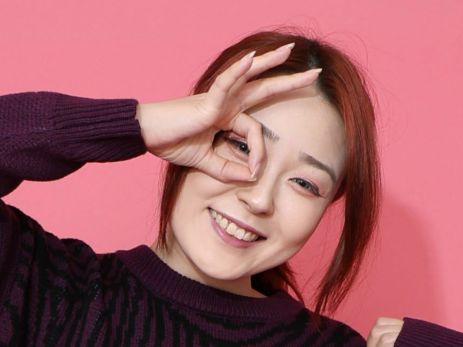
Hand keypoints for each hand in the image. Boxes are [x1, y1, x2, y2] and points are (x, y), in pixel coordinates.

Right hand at [135, 43, 321, 181]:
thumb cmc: (172, 144)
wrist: (149, 136)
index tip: (255, 172)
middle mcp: (226, 103)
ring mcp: (217, 98)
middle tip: (313, 74)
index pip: (255, 132)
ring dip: (269, 63)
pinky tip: (251, 59)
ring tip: (289, 51)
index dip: (259, 153)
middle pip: (262, 88)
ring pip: (249, 77)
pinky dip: (238, 71)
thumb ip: (228, 170)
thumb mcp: (207, 163)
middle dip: (288, 82)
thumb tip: (251, 178)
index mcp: (227, 118)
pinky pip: (226, 83)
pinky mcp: (206, 101)